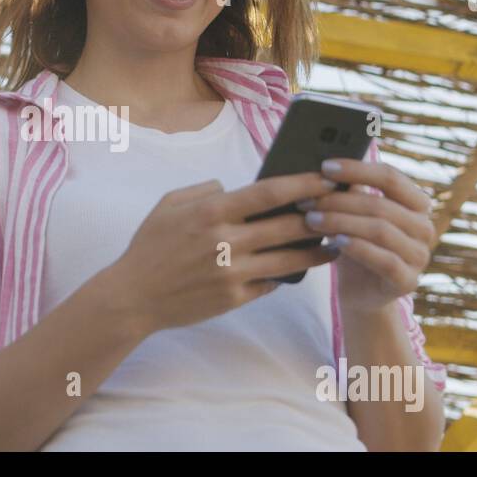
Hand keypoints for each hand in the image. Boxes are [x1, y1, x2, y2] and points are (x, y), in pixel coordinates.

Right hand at [104, 174, 341, 336]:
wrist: (132, 296)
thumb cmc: (151, 246)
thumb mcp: (169, 205)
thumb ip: (205, 190)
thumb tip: (237, 189)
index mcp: (211, 211)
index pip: (270, 192)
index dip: (304, 184)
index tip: (328, 178)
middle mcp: (225, 241)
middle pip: (289, 226)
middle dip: (322, 216)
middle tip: (343, 210)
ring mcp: (231, 272)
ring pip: (290, 260)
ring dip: (318, 252)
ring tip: (336, 245)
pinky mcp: (233, 298)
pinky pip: (271, 284)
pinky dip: (286, 276)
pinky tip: (299, 269)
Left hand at [299, 158, 436, 313]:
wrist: (358, 292)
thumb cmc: (354, 244)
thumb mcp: (351, 214)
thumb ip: (349, 190)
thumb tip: (326, 164)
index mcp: (416, 203)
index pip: (390, 177)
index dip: (357, 169)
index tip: (324, 167)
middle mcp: (424, 227)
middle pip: (380, 205)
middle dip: (339, 201)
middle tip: (306, 200)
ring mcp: (419, 255)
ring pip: (380, 230)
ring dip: (341, 222)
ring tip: (311, 220)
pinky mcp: (408, 281)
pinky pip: (385, 260)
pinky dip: (358, 248)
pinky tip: (336, 242)